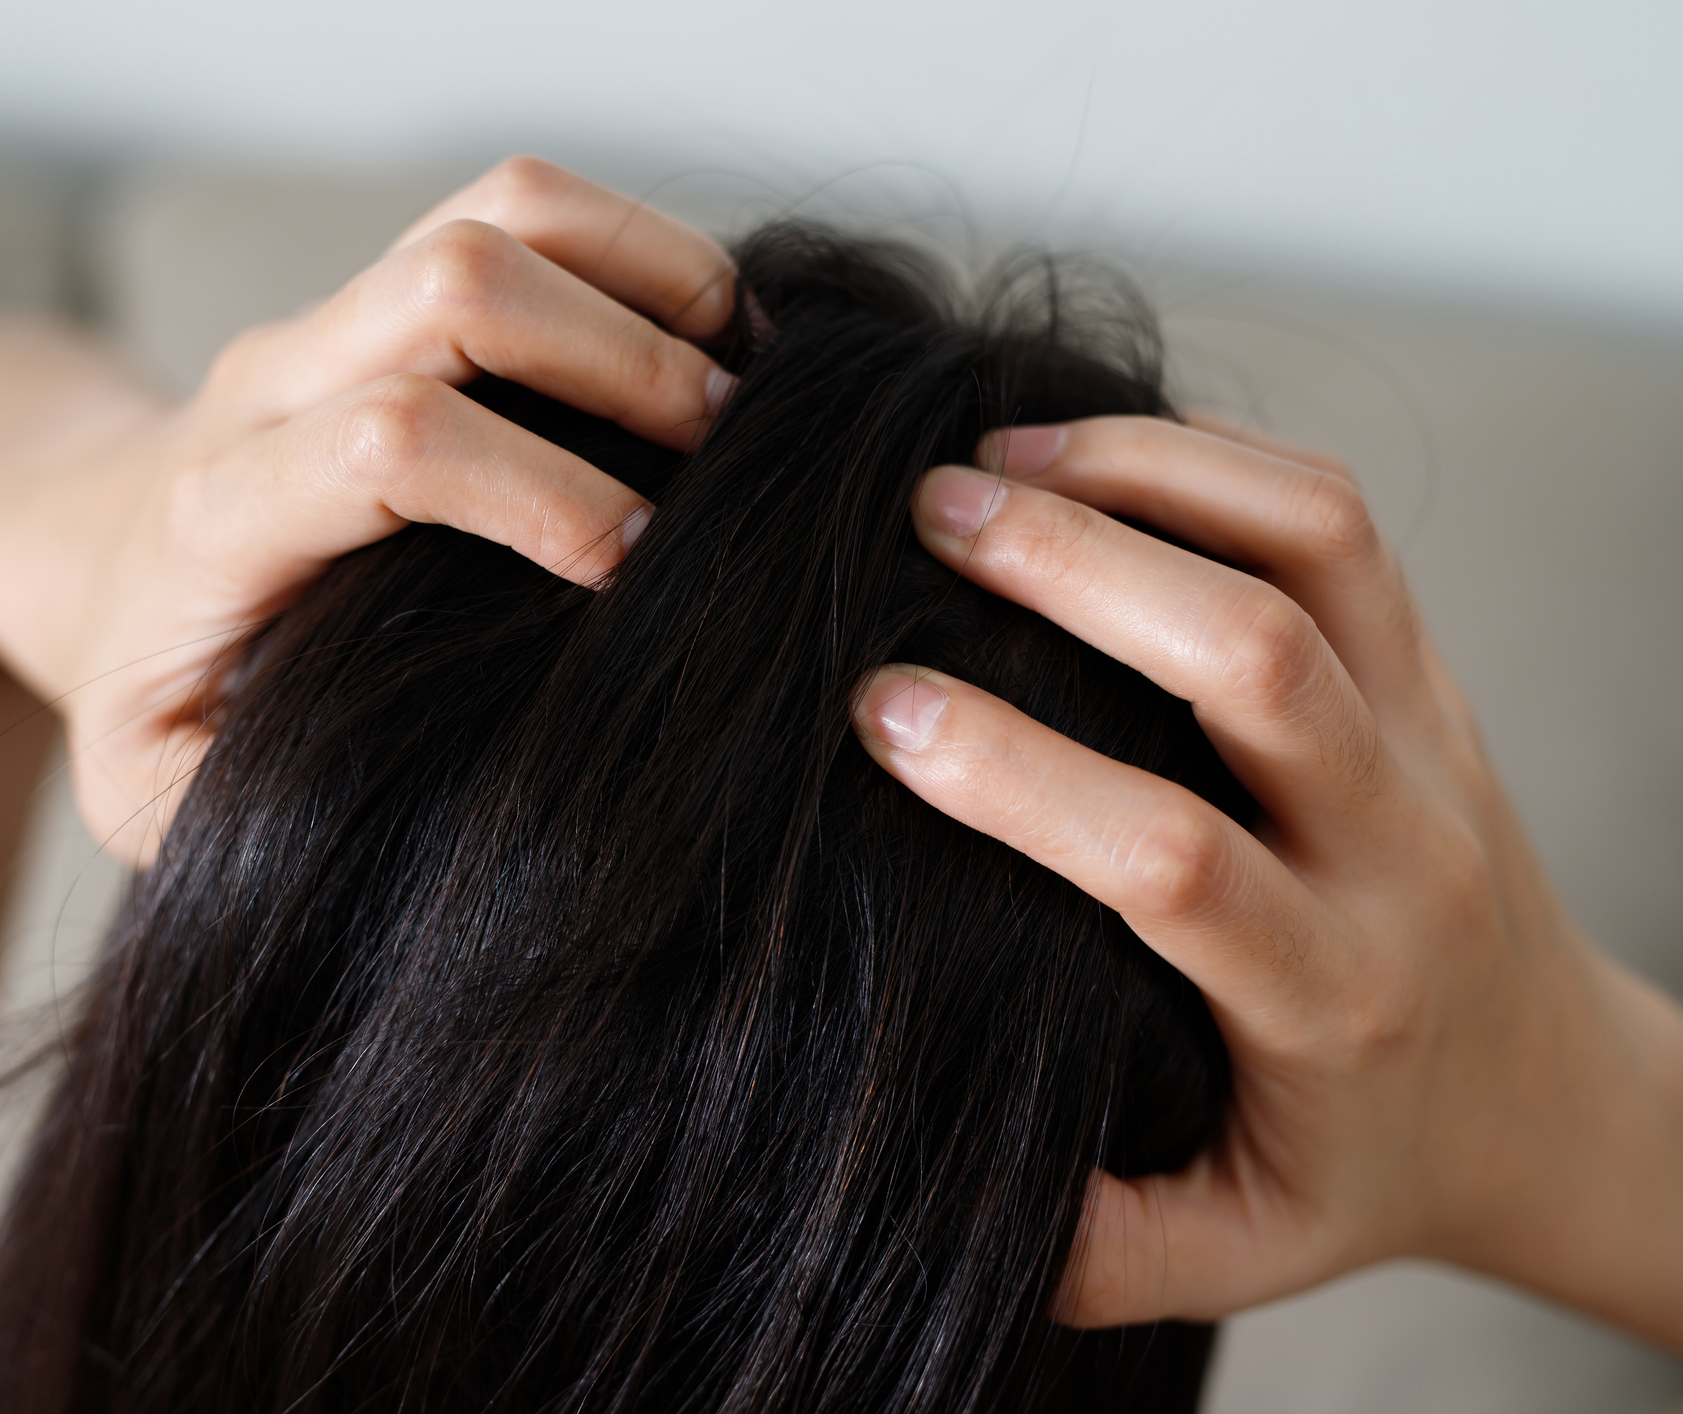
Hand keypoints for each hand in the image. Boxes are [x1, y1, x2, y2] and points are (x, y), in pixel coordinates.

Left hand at [0, 158, 735, 863]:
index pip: (388, 445)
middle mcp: (275, 387)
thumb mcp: (155, 791)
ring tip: (749, 377)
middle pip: (450, 289)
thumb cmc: (145, 685)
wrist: (84, 546)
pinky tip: (710, 337)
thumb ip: (246, 811)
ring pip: (495, 215)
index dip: (537, 490)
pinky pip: (520, 207)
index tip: (634, 570)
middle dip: (620, 362)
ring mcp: (337, 319)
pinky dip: (636, 244)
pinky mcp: (392, 287)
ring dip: (646, 275)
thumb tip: (423, 837)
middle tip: (731, 459)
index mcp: (225, 518)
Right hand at [851, 416, 1682, 1343]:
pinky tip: (1097, 455)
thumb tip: (944, 1198)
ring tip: (999, 455)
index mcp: (1324, 993)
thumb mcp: (1240, 1250)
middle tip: (927, 517)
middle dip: (1079, 567)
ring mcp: (1424, 738)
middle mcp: (1389, 847)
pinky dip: (1215, 460)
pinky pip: (1343, 527)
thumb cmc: (1368, 1167)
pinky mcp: (1426, 674)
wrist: (1547, 1099)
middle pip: (1257, 660)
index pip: (1171, 858)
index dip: (1018, 775)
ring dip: (1153, 475)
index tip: (883, 715)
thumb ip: (1100, 1250)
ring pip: (1319, 550)